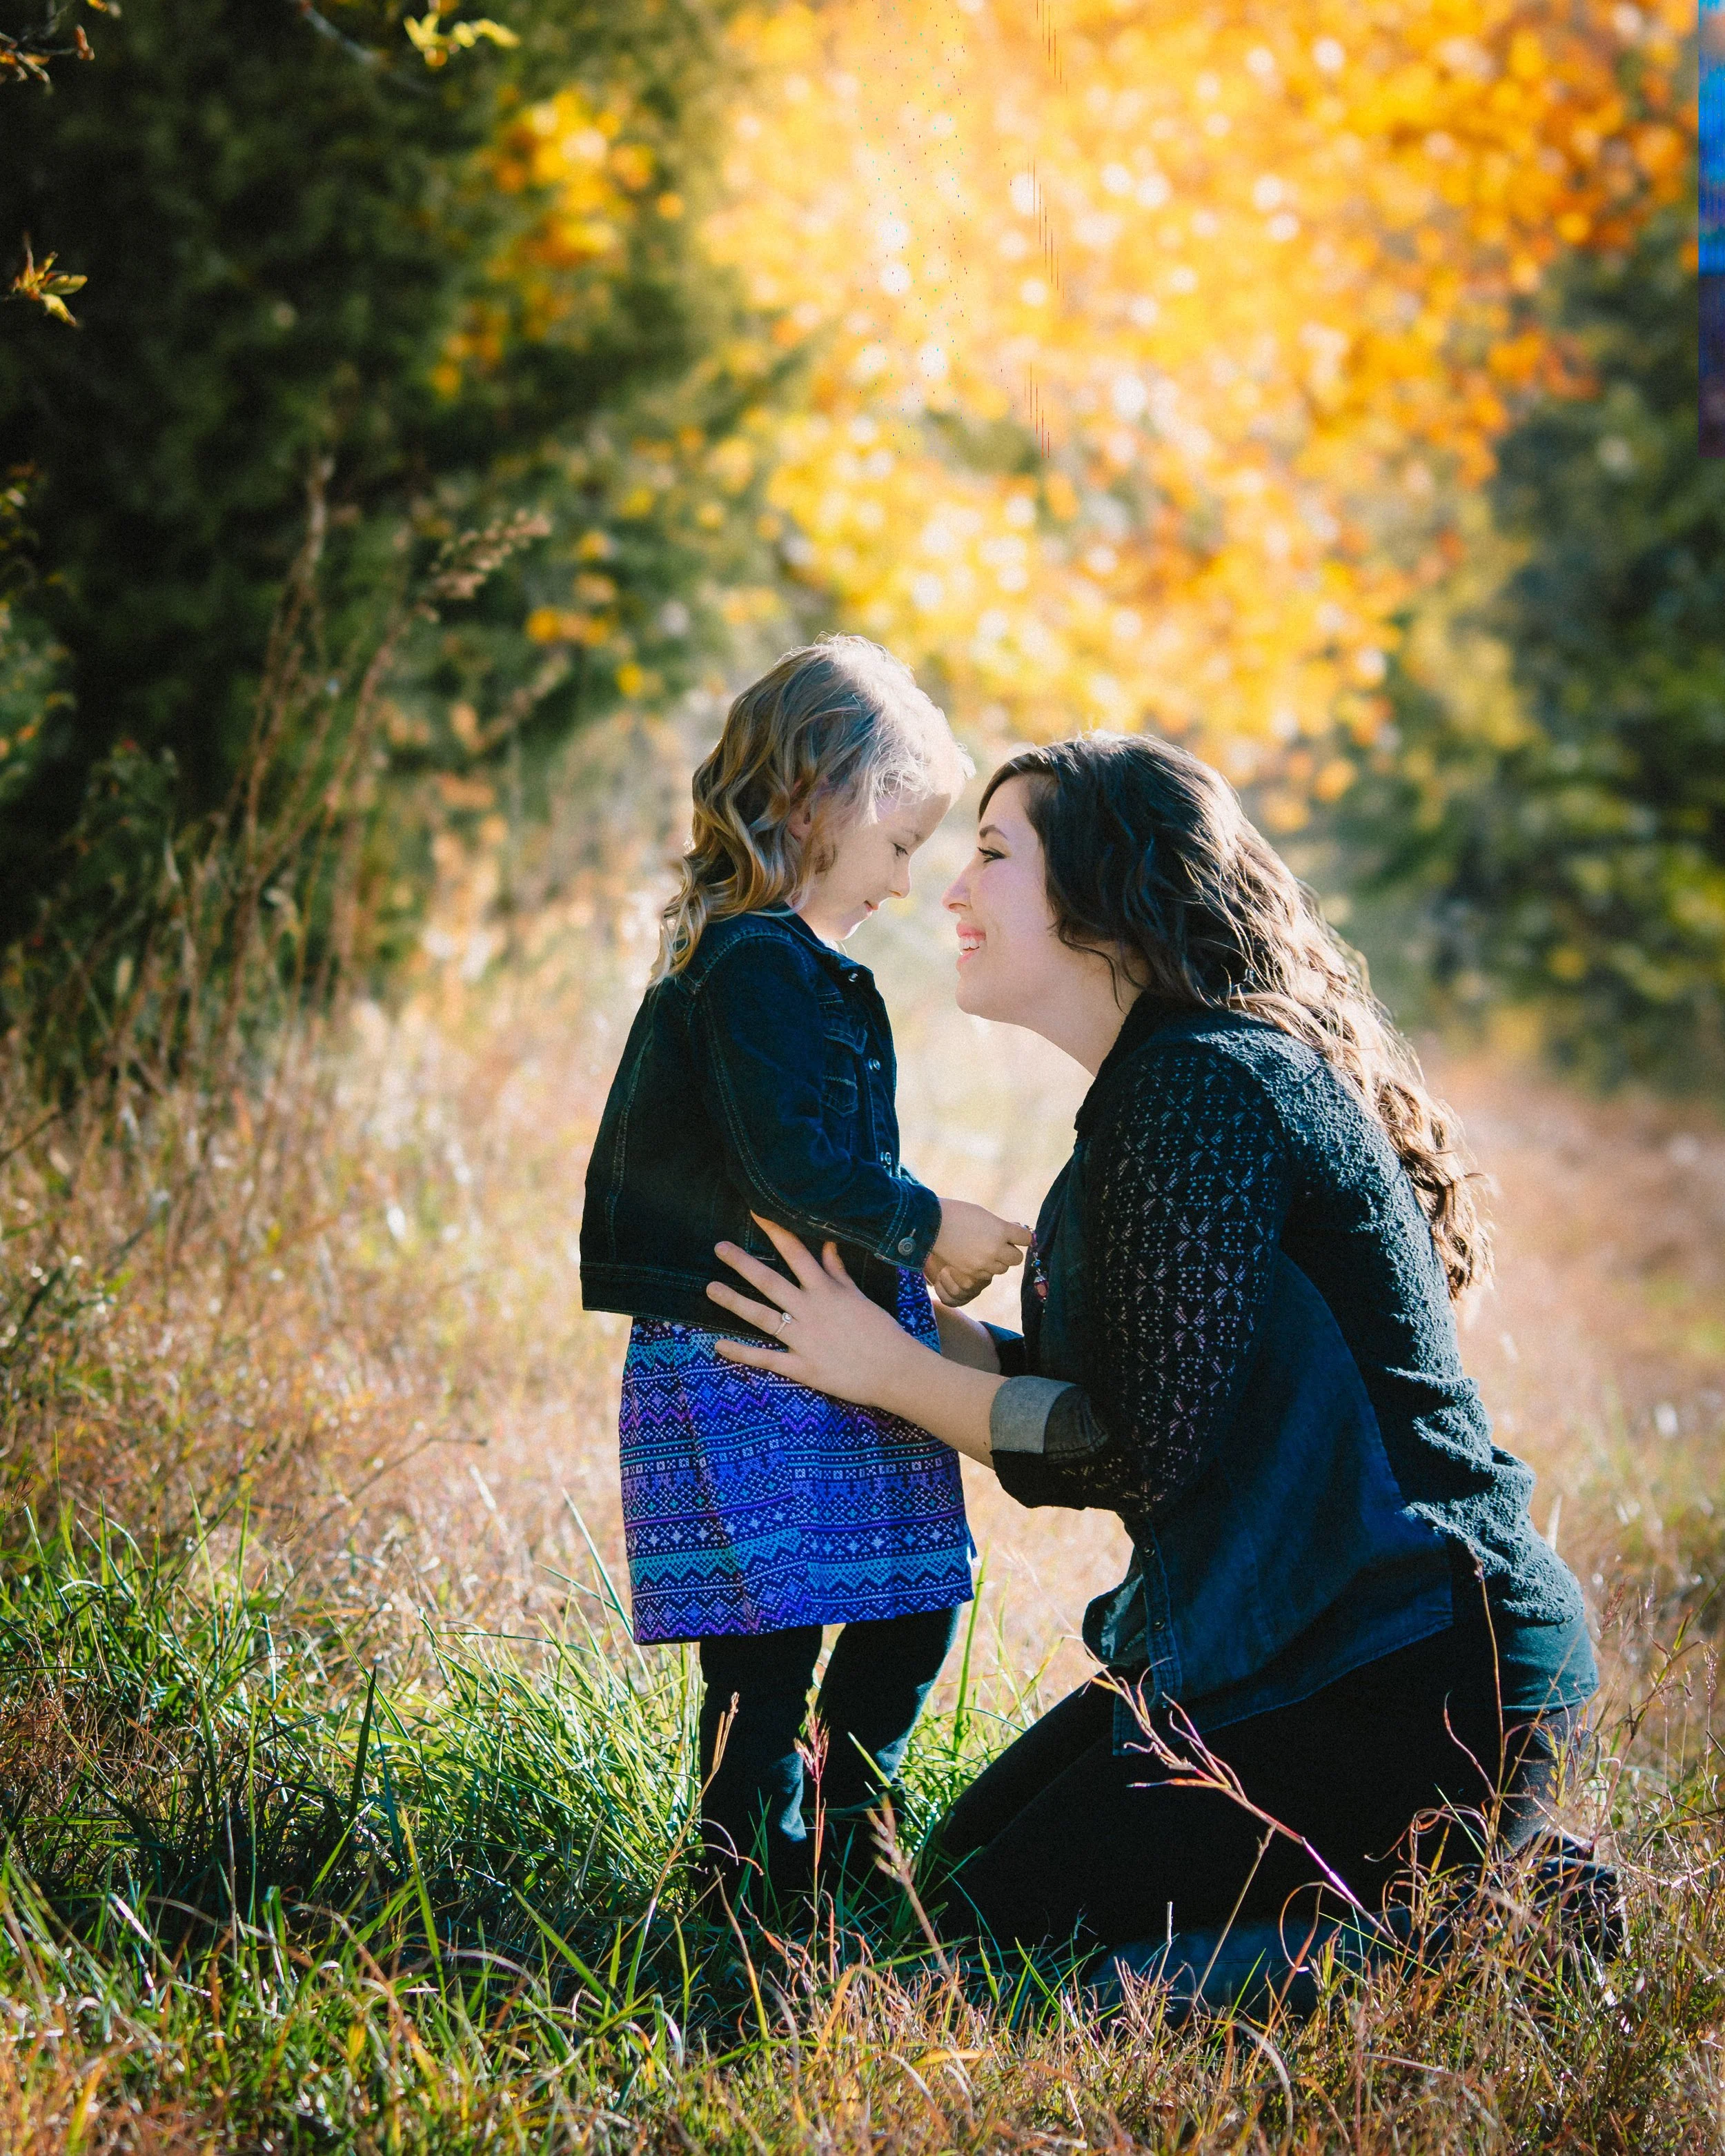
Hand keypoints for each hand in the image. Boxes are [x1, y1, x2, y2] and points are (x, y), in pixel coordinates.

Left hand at [706, 1215, 928, 1407]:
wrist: (896, 1371)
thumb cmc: (881, 1332)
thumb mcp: (859, 1298)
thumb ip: (838, 1273)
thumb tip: (828, 1245)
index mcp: (827, 1291)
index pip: (797, 1254)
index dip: (776, 1232)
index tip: (756, 1212)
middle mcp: (811, 1311)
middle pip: (771, 1282)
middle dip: (743, 1263)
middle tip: (719, 1247)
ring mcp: (804, 1339)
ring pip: (762, 1317)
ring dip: (734, 1302)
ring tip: (710, 1288)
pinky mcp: (802, 1367)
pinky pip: (766, 1359)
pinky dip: (742, 1353)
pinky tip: (719, 1345)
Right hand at [926, 1197, 1031, 1306]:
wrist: (932, 1224)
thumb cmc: (958, 1214)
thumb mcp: (984, 1215)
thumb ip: (1002, 1227)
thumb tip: (1016, 1233)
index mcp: (1001, 1230)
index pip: (1025, 1239)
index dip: (1021, 1236)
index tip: (1015, 1233)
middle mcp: (995, 1249)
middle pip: (1016, 1258)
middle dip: (1010, 1251)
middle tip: (1000, 1243)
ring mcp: (983, 1263)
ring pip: (1002, 1268)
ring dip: (998, 1261)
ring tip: (984, 1250)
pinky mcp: (971, 1272)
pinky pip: (986, 1274)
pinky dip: (984, 1267)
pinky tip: (974, 1256)